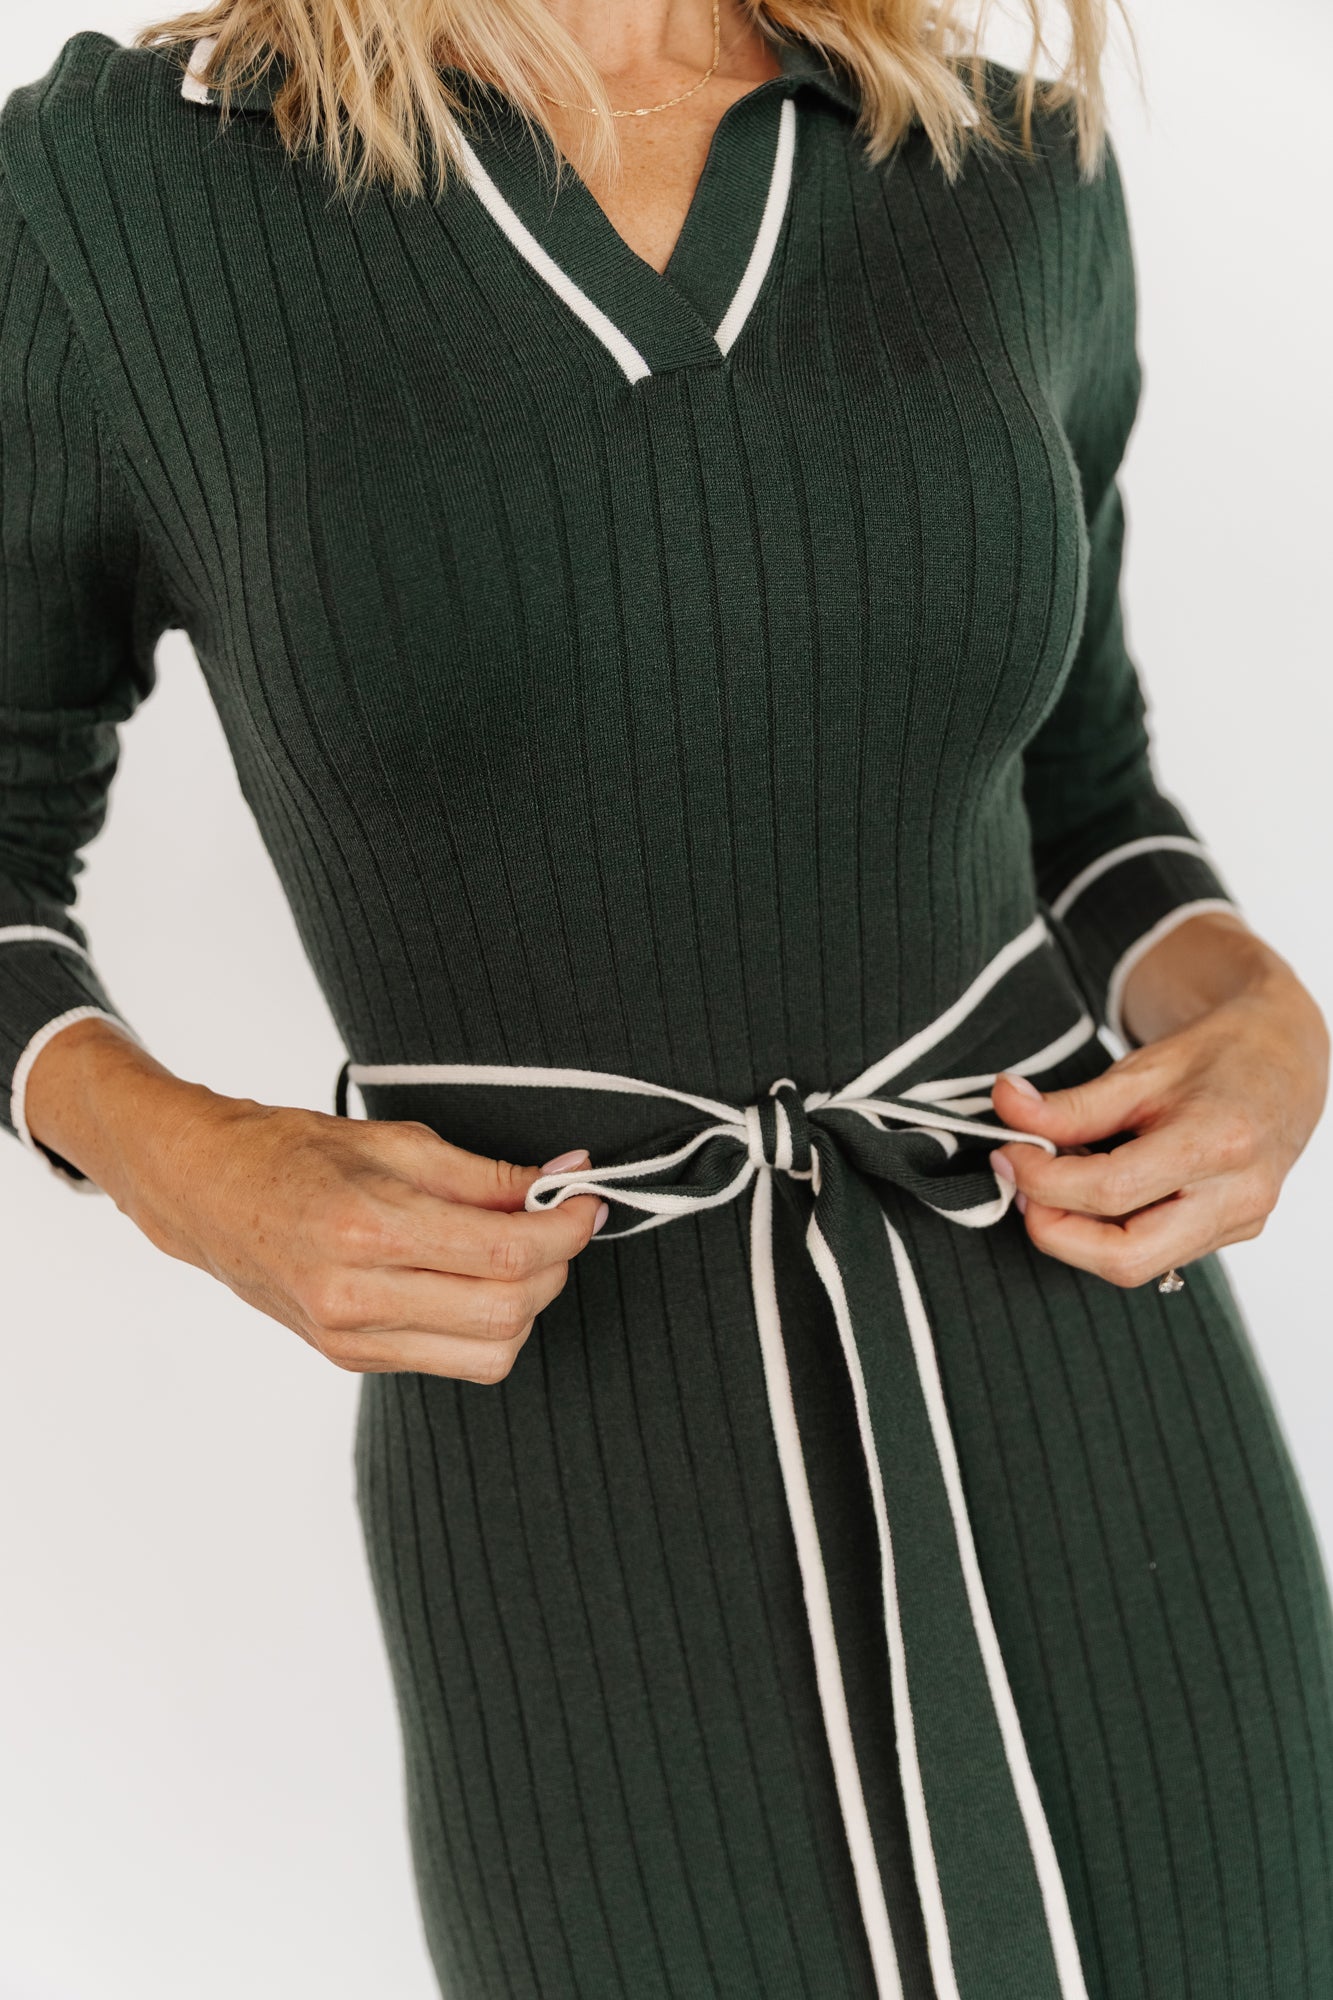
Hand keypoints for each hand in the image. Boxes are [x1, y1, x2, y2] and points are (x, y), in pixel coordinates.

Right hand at [24, 1019, 606, 1380]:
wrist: (207, 1196)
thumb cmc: (293, 1154)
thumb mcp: (394, 1141)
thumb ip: (486, 1173)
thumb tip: (563, 1182)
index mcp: (365, 1228)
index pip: (502, 1250)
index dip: (564, 1229)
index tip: (587, 1202)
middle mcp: (356, 1295)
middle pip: (506, 1310)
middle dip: (555, 1267)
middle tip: (561, 1223)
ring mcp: (351, 1338)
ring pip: (490, 1353)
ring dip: (527, 1306)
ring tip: (517, 1255)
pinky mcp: (351, 1359)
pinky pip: (453, 1362)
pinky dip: (485, 1325)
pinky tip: (473, 1280)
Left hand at [989, 914, 1328, 1287]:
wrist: (1286, 1061)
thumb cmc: (1218, 1055)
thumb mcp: (1142, 1067)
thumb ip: (1072, 1103)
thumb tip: (1004, 1104)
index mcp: (1219, 1143)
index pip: (1110, 1191)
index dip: (1043, 1179)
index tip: (1011, 1151)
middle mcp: (1236, 1196)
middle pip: (1125, 1257)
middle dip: (1055, 1232)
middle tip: (1022, 1186)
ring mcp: (1238, 1223)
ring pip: (1137, 1265)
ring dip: (1078, 1234)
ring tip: (1060, 1179)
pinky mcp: (1231, 1234)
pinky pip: (1155, 1252)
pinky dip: (1109, 1229)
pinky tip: (1096, 1189)